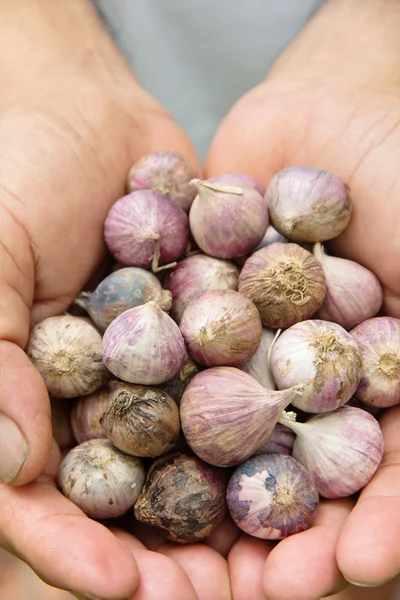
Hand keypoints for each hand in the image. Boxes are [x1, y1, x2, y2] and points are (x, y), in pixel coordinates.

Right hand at [0, 2, 231, 597]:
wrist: (80, 111)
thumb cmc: (10, 173)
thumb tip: (13, 463)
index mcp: (26, 397)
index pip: (41, 502)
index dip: (73, 551)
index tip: (124, 585)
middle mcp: (93, 397)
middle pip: (128, 503)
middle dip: (169, 558)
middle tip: (223, 597)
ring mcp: (154, 370)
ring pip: (192, 462)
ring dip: (230, 513)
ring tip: (281, 557)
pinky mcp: (206, 333)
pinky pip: (236, 390)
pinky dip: (266, 430)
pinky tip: (308, 464)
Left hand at [206, 0, 399, 596]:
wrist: (334, 113)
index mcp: (367, 389)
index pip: (373, 480)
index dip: (370, 528)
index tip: (350, 568)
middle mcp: (299, 382)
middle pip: (292, 477)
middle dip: (283, 532)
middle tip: (266, 585)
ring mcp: (240, 352)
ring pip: (222, 437)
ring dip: (212, 493)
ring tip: (195, 546)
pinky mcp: (188, 312)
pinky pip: (167, 366)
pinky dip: (156, 406)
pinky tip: (136, 448)